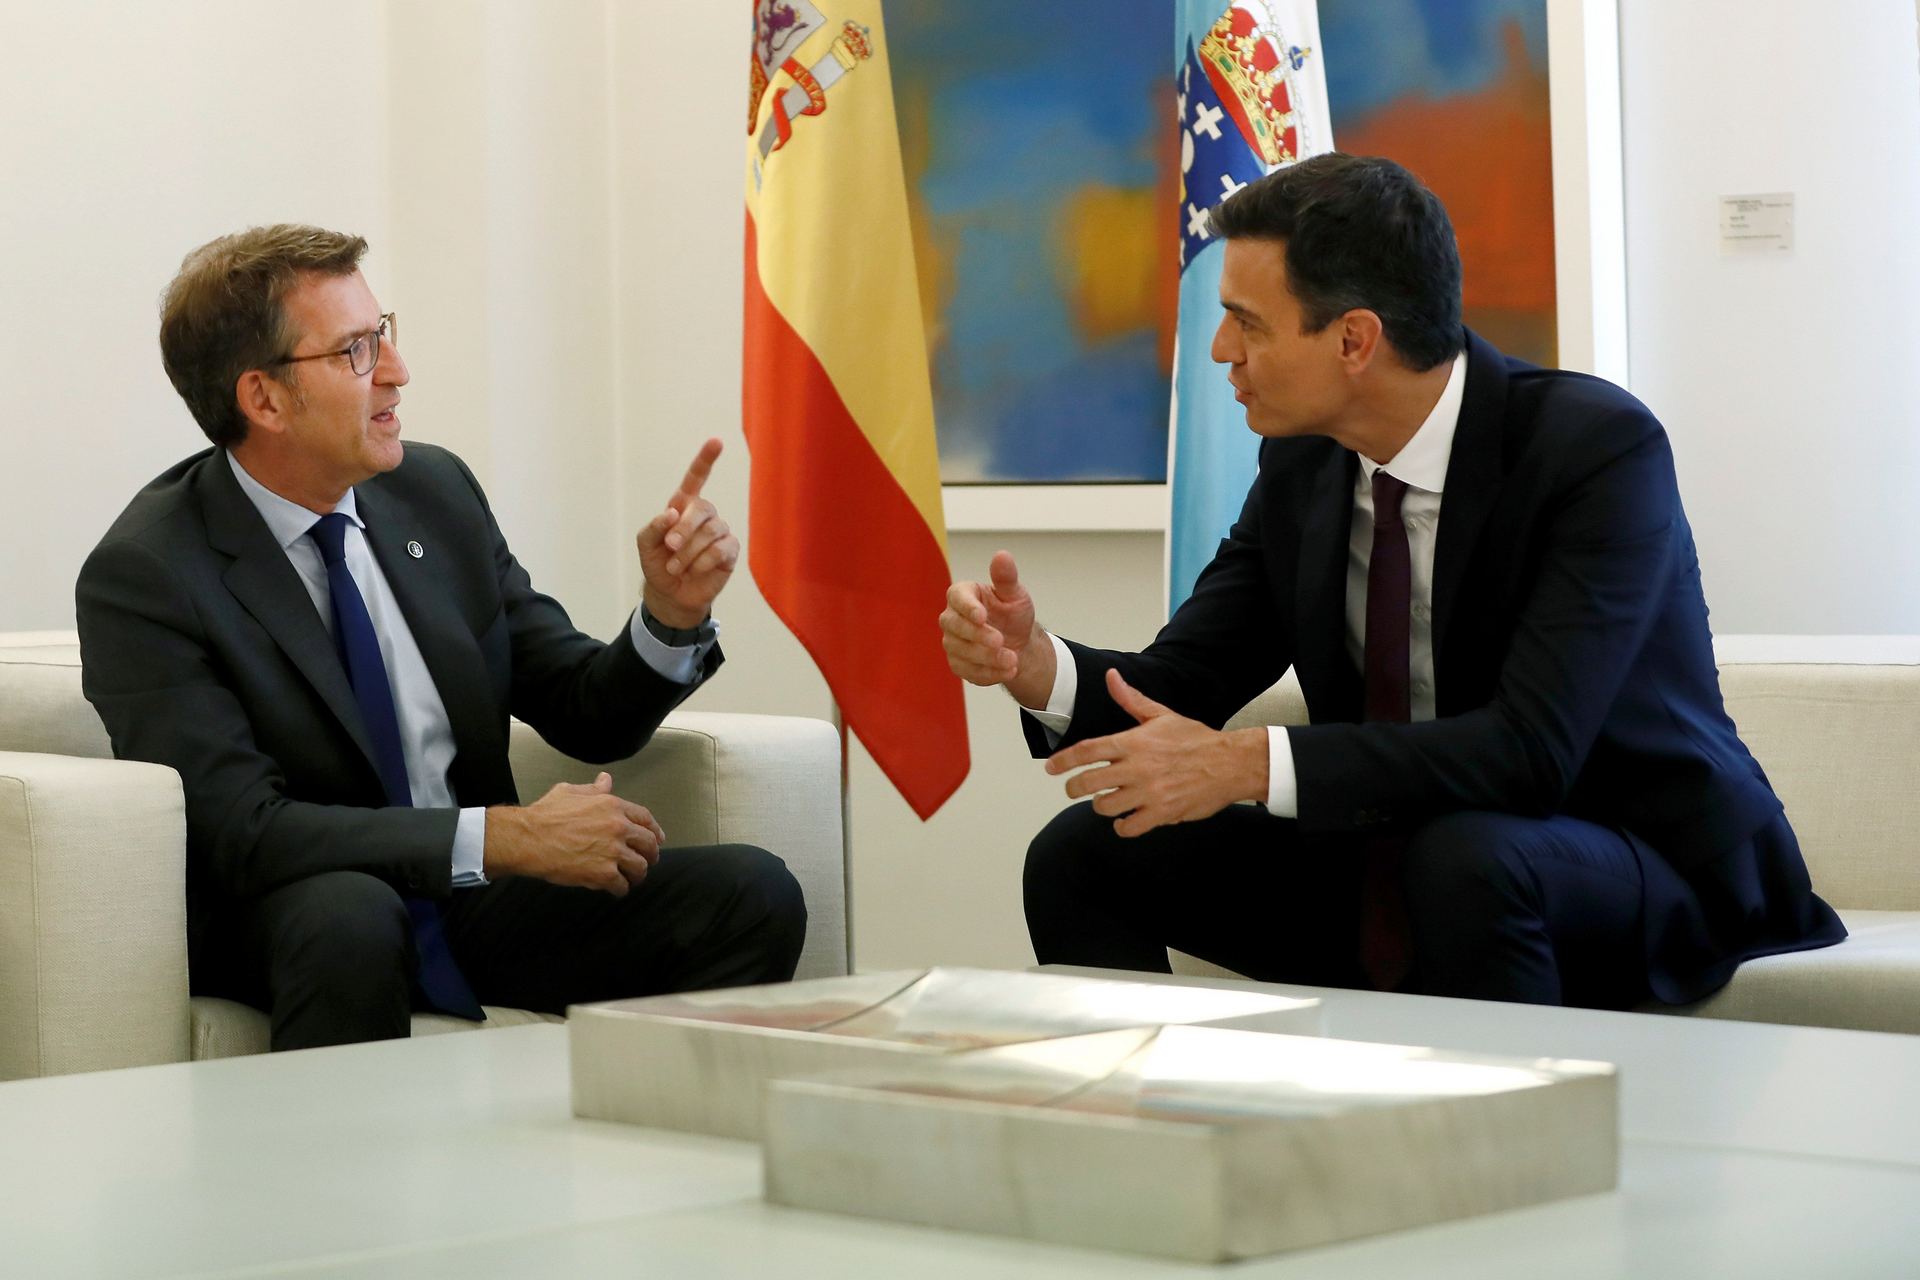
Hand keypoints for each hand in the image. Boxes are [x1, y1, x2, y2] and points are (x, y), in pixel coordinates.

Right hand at [484, 772, 666, 894]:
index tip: (658, 839)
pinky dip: (620, 890)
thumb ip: (593, 789)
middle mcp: (618, 827)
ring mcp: (613, 852)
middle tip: (648, 861)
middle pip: (648, 844)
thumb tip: (606, 780)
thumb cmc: (544, 815)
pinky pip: (621, 885)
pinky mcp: (603, 874)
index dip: (654, 830)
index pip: (645, 818)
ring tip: (632, 878)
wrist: (528, 839)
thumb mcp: (570, 792)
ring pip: (640, 867)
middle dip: (651, 854)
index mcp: (612, 806)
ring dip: (637, 874)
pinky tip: (616, 890)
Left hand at [637, 438, 737, 629]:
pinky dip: (703, 562)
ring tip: (676, 566)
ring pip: (710, 532)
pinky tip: (694, 570)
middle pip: (701, 508)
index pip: (696, 478)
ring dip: (688, 552)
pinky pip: (720, 549)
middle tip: (669, 546)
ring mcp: (719, 532)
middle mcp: (704, 515)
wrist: (671, 594)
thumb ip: (654, 527)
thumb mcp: (645, 545)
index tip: (716, 441)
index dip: (706, 459)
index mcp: (683, 506)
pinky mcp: (730, 550)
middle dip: (684, 529)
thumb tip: (672, 513)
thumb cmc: (658, 564)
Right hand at [940, 550, 1054, 705]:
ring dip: (987, 658)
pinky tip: (1009, 670)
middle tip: (1000, 641)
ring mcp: (952, 642)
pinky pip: (968, 671)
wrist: (1018, 644)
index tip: (982, 616)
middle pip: (954, 626)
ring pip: (960, 651)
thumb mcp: (1015, 595)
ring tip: (1012, 660)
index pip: (957, 597)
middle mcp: (952, 618)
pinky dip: (989, 673)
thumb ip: (1006, 578)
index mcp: (963, 594)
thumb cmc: (1013, 614)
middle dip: (977, 635)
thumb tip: (1002, 555)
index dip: (968, 607)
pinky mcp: (958, 664)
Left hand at [1045, 669, 1268, 836]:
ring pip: (1105, 807)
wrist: (1229, 764)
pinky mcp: (1162, 813)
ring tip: (1105, 801)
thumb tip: (1111, 677)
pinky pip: (1129, 827)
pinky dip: (1122, 826)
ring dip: (1100, 806)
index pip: (1088, 751)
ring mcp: (1149, 793)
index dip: (1063, 760)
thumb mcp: (1161, 715)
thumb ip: (1131, 700)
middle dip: (1074, 788)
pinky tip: (1125, 820)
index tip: (1050, 768)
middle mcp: (1137, 768)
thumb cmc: (1195, 739)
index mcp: (1134, 742)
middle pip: (1088, 782)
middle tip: (1073, 789)